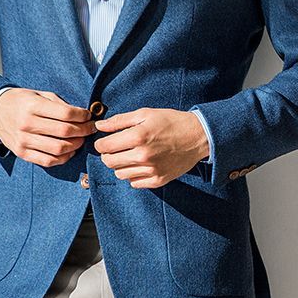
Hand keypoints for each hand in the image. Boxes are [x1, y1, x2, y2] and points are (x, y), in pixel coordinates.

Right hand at [0, 89, 95, 166]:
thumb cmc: (21, 101)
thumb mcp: (39, 94)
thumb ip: (59, 104)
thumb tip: (82, 115)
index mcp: (33, 106)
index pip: (65, 114)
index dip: (82, 116)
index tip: (88, 115)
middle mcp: (27, 124)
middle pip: (65, 132)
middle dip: (84, 131)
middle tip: (91, 128)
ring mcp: (23, 140)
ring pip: (59, 148)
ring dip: (76, 145)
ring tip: (82, 139)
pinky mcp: (22, 153)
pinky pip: (47, 161)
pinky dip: (63, 158)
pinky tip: (70, 151)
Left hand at [93, 108, 209, 188]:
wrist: (198, 136)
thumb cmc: (171, 122)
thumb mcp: (145, 114)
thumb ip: (120, 120)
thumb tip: (99, 126)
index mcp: (138, 136)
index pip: (104, 147)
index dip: (100, 143)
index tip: (104, 141)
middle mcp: (142, 156)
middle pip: (109, 162)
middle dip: (108, 154)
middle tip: (117, 148)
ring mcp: (151, 170)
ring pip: (120, 174)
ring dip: (120, 165)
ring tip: (131, 155)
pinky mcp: (158, 180)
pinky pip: (134, 183)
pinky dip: (133, 174)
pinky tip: (141, 164)